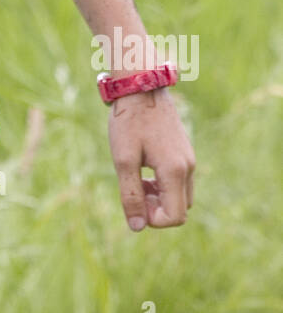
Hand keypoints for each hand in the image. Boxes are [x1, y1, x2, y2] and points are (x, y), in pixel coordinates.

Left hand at [108, 87, 195, 231]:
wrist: (140, 85)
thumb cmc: (129, 121)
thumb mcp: (123, 160)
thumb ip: (131, 195)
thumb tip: (137, 227)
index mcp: (175, 171)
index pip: (175, 217)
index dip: (153, 220)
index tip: (133, 203)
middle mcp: (188, 167)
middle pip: (179, 209)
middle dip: (156, 209)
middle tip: (133, 188)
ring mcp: (188, 159)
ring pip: (180, 195)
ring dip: (159, 197)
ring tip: (135, 178)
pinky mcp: (183, 151)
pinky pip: (178, 180)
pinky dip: (162, 184)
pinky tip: (142, 167)